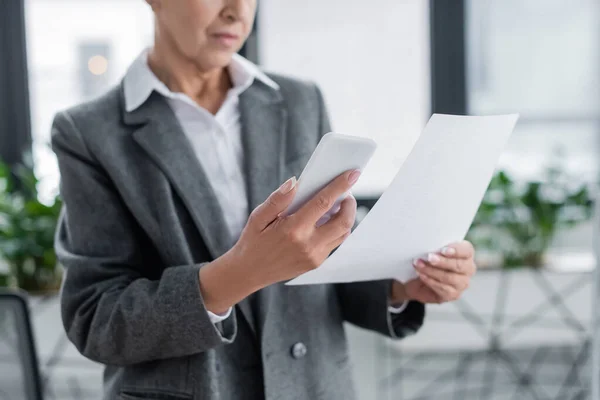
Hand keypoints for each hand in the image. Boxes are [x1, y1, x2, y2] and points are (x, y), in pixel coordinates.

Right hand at [199, 170, 359, 312]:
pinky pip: (335, 243)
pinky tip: (328, 221)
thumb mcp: (258, 217)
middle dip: (350, 204)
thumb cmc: (253, 241)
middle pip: (343, 221)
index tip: (353, 173)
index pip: (323, 202)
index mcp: (293, 229)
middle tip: (347, 194)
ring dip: (346, 217)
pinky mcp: (316, 263)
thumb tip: (295, 182)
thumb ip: (278, 199)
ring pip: (343, 234)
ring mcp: (314, 256)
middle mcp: (308, 245)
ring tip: (339, 205)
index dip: (340, 186)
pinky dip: (337, 229)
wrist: (249, 272)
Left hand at [390, 241, 475, 304]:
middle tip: (429, 258)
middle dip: (442, 261)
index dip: (456, 250)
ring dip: (432, 271)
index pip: (466, 250)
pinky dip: (430, 281)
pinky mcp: (454, 294)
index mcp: (466, 253)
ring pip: (450, 278)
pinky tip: (422, 275)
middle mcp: (468, 268)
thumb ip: (435, 246)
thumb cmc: (428, 260)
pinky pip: (443, 289)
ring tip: (419, 265)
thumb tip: (429, 245)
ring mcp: (463, 283)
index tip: (443, 250)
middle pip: (459, 265)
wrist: (418, 279)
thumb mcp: (431, 250)